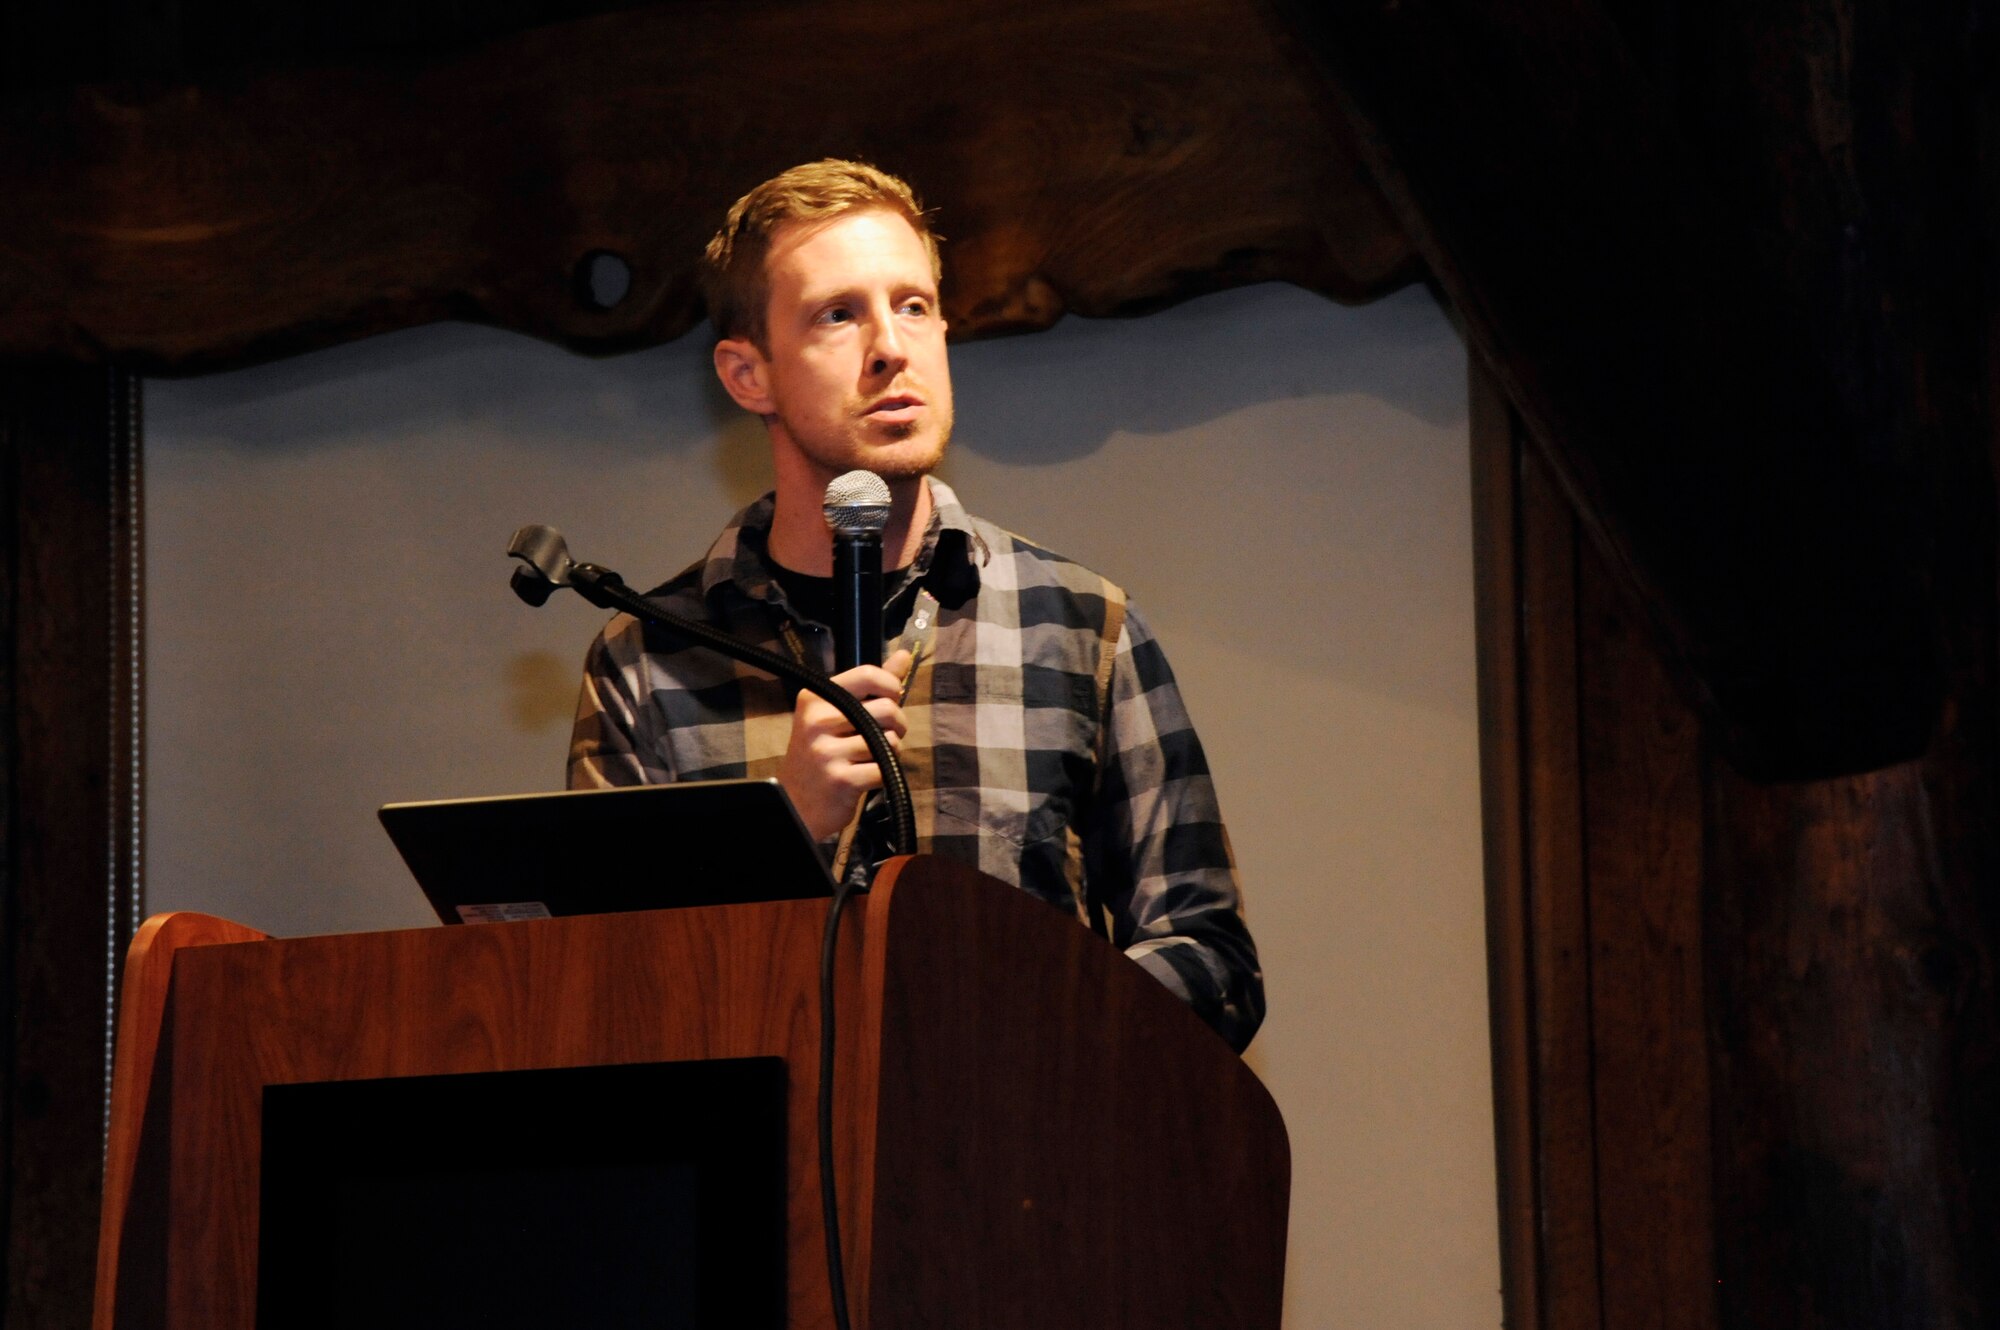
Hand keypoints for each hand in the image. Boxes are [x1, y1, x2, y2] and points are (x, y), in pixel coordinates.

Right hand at [778, 649, 912, 840]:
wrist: (795, 804)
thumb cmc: (821, 755)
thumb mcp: (836, 715)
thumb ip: (871, 686)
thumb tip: (903, 656)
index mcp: (815, 699)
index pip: (868, 674)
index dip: (891, 687)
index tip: (891, 701)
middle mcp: (817, 721)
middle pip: (886, 708)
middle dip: (897, 725)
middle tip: (884, 737)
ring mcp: (827, 752)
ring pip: (890, 741)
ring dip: (890, 753)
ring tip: (870, 759)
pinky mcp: (841, 780)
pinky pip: (885, 769)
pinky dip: (884, 775)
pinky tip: (866, 777)